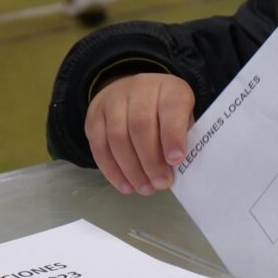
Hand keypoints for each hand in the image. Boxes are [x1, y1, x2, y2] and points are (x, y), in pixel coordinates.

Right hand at [85, 73, 194, 194]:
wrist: (133, 93)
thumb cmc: (166, 115)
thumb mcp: (183, 118)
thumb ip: (182, 139)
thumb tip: (175, 170)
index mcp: (168, 88)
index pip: (170, 107)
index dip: (173, 134)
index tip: (176, 160)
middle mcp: (139, 88)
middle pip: (140, 125)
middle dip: (151, 160)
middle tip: (161, 184)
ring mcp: (113, 100)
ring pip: (117, 136)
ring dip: (131, 169)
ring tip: (144, 189)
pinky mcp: (94, 116)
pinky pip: (99, 146)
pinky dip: (112, 170)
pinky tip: (125, 186)